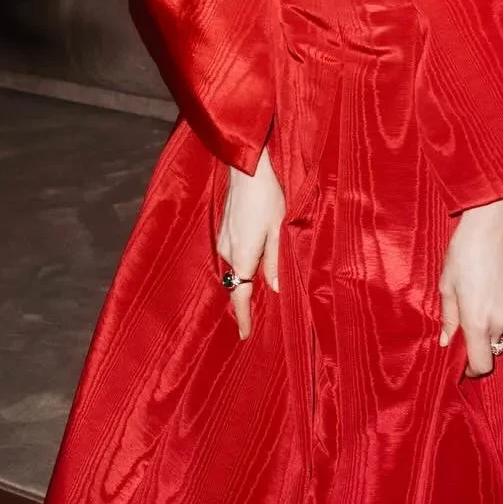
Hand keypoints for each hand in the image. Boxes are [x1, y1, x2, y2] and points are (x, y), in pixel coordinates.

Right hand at [217, 148, 283, 339]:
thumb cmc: (267, 198)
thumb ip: (276, 262)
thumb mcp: (279, 231)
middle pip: (239, 280)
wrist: (247, 169)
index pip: (240, 294)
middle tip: (262, 307)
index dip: (243, 316)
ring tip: (266, 272)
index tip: (245, 334)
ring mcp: (223, 238)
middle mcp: (228, 250)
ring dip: (249, 272)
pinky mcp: (224, 227)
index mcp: (242, 255)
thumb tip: (275, 289)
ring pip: (237, 265)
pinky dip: (245, 258)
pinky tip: (258, 247)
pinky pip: (234, 252)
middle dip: (248, 294)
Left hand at [438, 194, 502, 376]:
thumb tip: (446, 341)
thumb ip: (448, 318)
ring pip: (501, 326)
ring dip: (490, 318)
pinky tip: (492, 283)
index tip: (462, 363)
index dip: (471, 368)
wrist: (493, 228)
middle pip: (491, 344)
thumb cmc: (463, 254)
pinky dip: (501, 304)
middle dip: (478, 337)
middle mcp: (501, 320)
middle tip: (464, 314)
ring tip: (477, 291)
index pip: (482, 364)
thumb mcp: (447, 286)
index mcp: (478, 322)